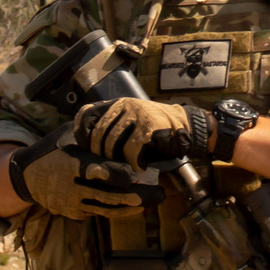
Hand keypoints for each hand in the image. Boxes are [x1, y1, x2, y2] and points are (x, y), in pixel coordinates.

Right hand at [10, 127, 162, 220]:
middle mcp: (73, 186)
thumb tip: (116, 114)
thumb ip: (91, 131)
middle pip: (108, 195)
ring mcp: (73, 203)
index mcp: (72, 163)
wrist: (27, 176)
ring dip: (130, 208)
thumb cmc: (54, 149)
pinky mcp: (74, 213)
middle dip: (136, 197)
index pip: (97, 171)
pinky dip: (116, 211)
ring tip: (150, 202)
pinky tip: (134, 207)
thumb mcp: (68, 134)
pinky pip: (99, 213)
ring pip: (106, 209)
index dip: (115, 175)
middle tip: (158, 195)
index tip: (132, 177)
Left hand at [77, 98, 207, 169]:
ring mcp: (138, 114)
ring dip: (118, 159)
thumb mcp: (131, 123)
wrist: (186, 128)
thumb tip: (87, 147)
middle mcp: (126, 105)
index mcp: (118, 104)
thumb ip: (113, 128)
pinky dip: (135, 161)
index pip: (88, 116)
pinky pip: (132, 148)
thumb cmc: (156, 131)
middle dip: (101, 153)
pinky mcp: (149, 126)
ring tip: (127, 164)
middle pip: (99, 133)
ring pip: (113, 142)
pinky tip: (140, 165)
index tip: (86, 150)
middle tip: (110, 164)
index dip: (83, 135)